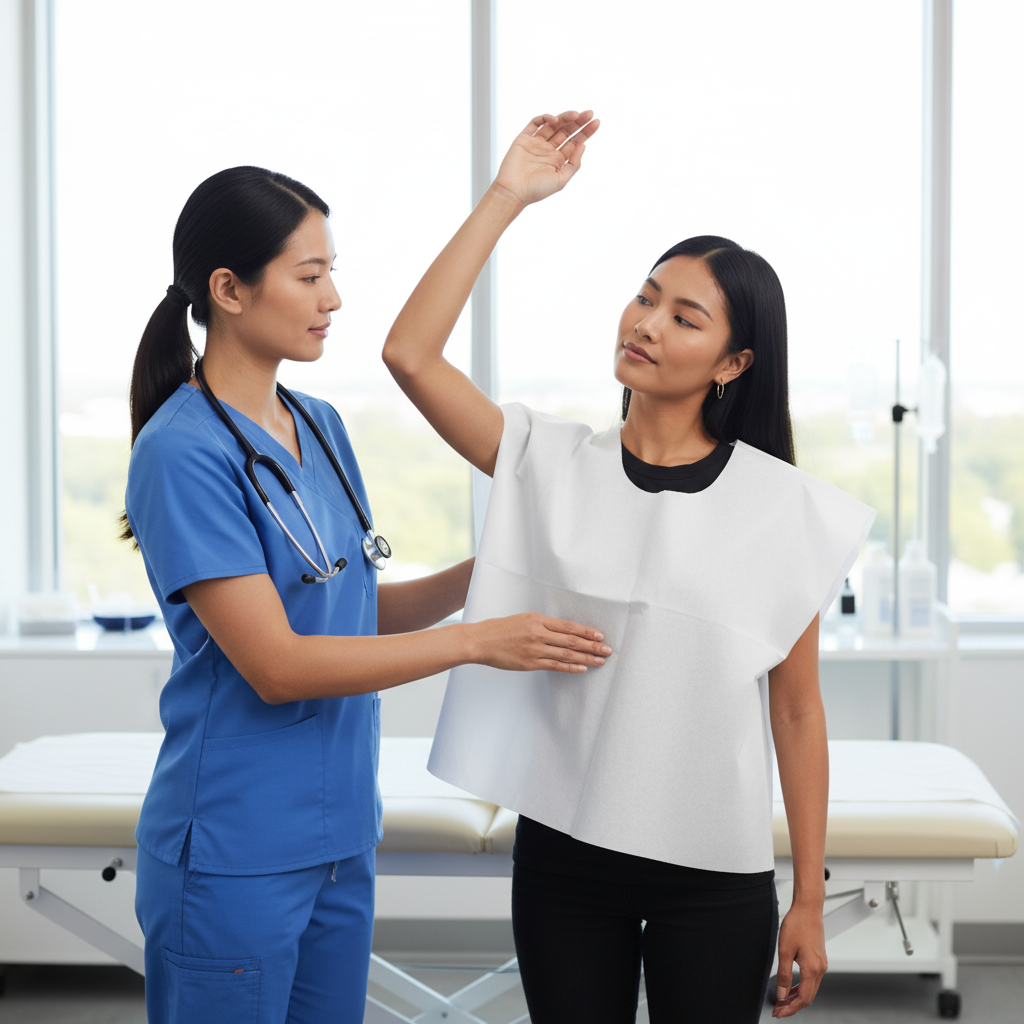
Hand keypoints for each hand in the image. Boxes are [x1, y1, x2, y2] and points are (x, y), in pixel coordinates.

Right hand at [468, 613, 610, 673]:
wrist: (481, 641)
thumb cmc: (500, 629)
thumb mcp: (524, 619)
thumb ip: (542, 625)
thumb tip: (562, 631)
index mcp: (538, 620)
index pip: (569, 626)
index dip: (587, 631)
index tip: (600, 635)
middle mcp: (539, 633)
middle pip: (572, 640)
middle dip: (593, 645)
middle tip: (608, 649)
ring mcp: (535, 649)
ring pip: (567, 653)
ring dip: (586, 658)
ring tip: (601, 661)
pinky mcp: (530, 663)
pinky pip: (555, 665)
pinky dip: (570, 667)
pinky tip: (582, 668)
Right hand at [492, 110, 599, 207]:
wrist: (514, 192)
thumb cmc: (536, 190)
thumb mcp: (561, 179)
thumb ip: (573, 163)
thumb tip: (583, 145)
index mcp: (558, 159)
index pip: (574, 141)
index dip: (586, 132)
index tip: (596, 122)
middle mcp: (548, 150)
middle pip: (566, 130)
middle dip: (578, 121)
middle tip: (589, 113)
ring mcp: (536, 143)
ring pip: (553, 125)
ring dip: (565, 118)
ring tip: (575, 114)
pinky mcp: (524, 138)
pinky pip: (535, 123)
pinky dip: (545, 118)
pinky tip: (554, 120)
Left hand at [773, 902, 826, 1016]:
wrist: (808, 908)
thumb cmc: (796, 924)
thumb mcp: (785, 950)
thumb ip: (784, 975)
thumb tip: (782, 995)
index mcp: (812, 969)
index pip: (803, 999)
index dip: (790, 1008)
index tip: (779, 1012)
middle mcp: (820, 969)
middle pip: (808, 997)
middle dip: (793, 1005)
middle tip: (778, 1010)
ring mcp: (821, 964)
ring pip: (810, 989)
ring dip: (797, 997)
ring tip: (782, 1000)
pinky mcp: (819, 959)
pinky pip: (811, 979)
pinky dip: (801, 986)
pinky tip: (791, 987)